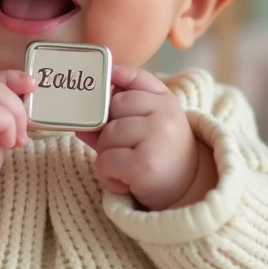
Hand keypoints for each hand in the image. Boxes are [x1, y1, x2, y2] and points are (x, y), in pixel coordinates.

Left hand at [77, 65, 214, 210]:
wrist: (186, 191)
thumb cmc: (158, 154)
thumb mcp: (146, 126)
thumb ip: (114, 117)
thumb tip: (80, 123)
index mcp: (165, 99)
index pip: (132, 77)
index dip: (114, 83)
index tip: (109, 86)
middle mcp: (165, 113)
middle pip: (112, 107)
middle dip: (109, 130)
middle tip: (125, 150)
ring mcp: (157, 136)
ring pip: (107, 135)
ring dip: (107, 155)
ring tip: (127, 167)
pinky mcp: (145, 163)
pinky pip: (105, 161)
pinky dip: (108, 175)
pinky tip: (125, 181)